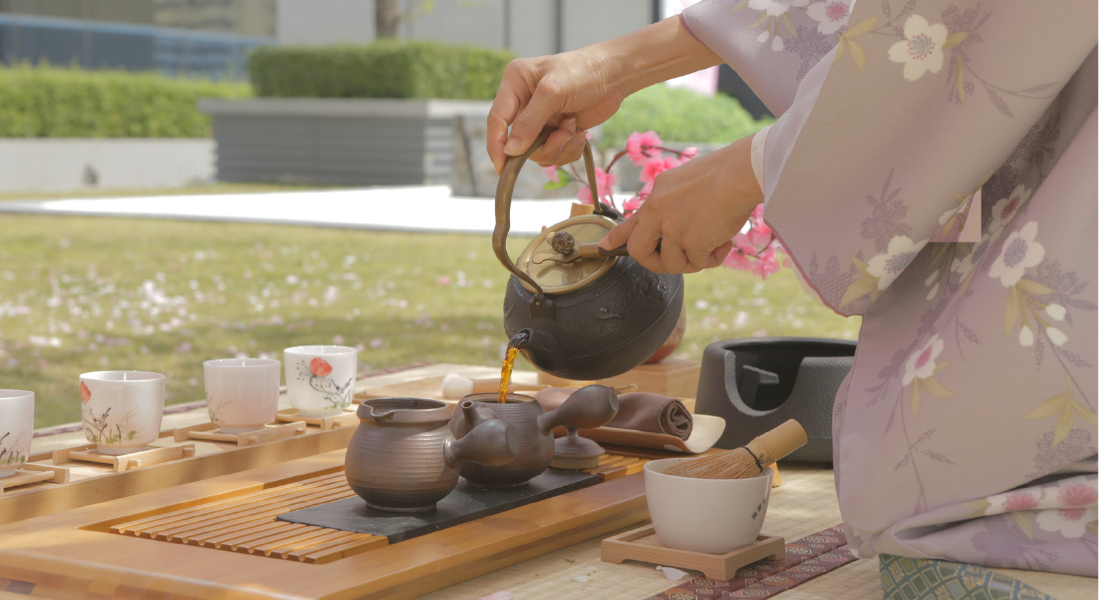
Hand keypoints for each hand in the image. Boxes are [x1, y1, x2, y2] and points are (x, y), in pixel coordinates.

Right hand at [486, 17, 722, 173]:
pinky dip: (569, 148)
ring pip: (537, 152)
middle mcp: (524, 102)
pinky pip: (555, 154)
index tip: (501, 166)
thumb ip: (530, 121)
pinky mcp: (556, 130)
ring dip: (559, 147)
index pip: (497, 119)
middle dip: (542, 145)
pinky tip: (580, 132)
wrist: (616, 75)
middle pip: (517, 143)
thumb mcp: (554, 92)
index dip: (496, 145)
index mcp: (515, 84)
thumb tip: (510, 149)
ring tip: (574, 128)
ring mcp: (540, 119)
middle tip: (562, 135)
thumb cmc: (584, 71)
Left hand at [599, 134, 762, 273]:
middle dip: (654, 263)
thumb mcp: (686, 179)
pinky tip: (724, 243)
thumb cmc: (725, 172)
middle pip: (639, 251)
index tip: (605, 247)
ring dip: (693, 261)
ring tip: (713, 246)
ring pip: (671, 263)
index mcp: (658, 194)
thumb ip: (675, 200)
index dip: (616, 238)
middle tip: (674, 261)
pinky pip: (697, 264)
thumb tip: (681, 225)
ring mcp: (672, 228)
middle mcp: (658, 211)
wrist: (739, 173)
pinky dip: (712, 259)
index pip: (631, 220)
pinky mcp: (689, 242)